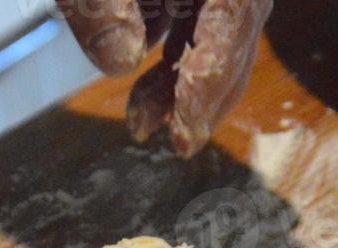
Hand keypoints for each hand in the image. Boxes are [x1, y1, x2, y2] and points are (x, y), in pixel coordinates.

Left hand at [57, 0, 272, 155]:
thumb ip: (100, 6)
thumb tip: (120, 61)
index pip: (236, 9)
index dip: (214, 73)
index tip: (188, 126)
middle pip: (237, 28)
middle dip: (207, 92)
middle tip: (180, 144)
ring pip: (214, 31)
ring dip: (183, 83)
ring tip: (145, 124)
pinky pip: (190, 21)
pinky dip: (169, 60)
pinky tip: (141, 96)